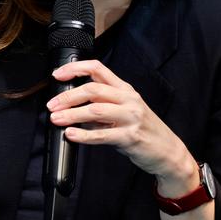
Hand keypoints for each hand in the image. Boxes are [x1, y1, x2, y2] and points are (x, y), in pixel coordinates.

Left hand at [47, 60, 196, 191]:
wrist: (168, 151)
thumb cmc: (144, 130)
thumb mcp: (126, 110)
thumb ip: (103, 104)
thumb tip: (72, 104)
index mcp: (125, 89)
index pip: (97, 68)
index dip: (75, 69)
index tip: (57, 75)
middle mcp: (128, 99)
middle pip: (92, 89)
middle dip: (68, 97)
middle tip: (53, 105)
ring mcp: (131, 117)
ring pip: (95, 110)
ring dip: (71, 114)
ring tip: (56, 119)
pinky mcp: (130, 137)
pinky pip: (102, 135)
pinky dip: (83, 135)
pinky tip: (71, 134)